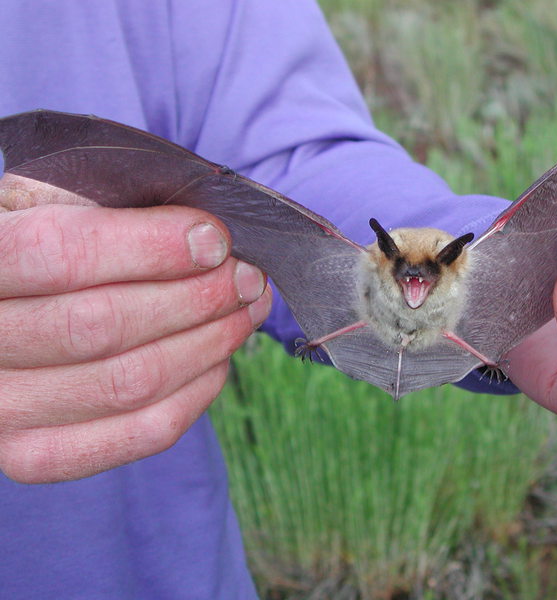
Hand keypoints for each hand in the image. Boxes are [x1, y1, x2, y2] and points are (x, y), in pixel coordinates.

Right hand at [0, 177, 270, 481]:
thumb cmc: (36, 253)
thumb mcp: (47, 209)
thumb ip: (108, 214)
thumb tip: (209, 239)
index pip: (60, 254)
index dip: (151, 246)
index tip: (214, 239)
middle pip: (104, 325)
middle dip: (198, 297)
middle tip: (246, 277)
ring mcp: (0, 411)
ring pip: (132, 381)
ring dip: (210, 342)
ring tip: (245, 310)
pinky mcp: (35, 455)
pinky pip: (141, 431)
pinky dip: (197, 392)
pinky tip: (218, 358)